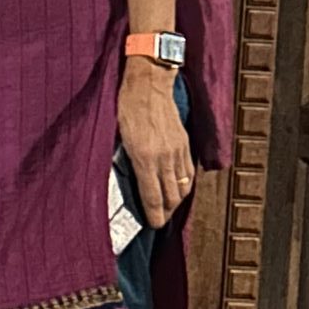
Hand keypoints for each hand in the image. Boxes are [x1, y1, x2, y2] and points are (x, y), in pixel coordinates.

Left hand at [118, 67, 192, 228]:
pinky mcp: (185, 143)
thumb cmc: (127, 107)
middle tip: (158, 219)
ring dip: (177, 201)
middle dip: (166, 213)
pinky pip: (189, 171)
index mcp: (144, 159)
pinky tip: (179, 187)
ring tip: (168, 207)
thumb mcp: (118, 137)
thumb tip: (131, 182)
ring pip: (183, 187)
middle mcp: (164, 159)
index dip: (155, 216)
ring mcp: (177, 151)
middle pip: (172, 197)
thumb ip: (127, 162)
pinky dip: (185, 184)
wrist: (148, 83)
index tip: (153, 225)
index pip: (154, 198)